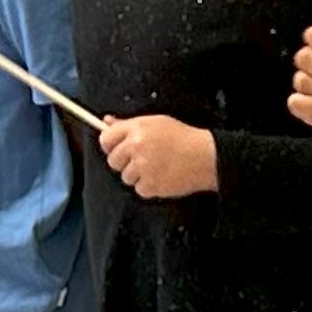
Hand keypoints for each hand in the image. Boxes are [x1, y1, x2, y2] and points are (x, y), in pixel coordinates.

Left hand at [96, 112, 219, 199]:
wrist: (205, 157)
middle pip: (113, 161)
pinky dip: (149, 187)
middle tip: (141, 159)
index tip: (116, 149)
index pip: (106, 139)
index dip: (110, 145)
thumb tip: (106, 122)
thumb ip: (128, 124)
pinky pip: (139, 189)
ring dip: (138, 175)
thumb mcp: (156, 122)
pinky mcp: (151, 185)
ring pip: (126, 177)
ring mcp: (143, 167)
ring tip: (157, 167)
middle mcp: (137, 147)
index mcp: (137, 129)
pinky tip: (162, 176)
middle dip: (124, 162)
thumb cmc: (183, 138)